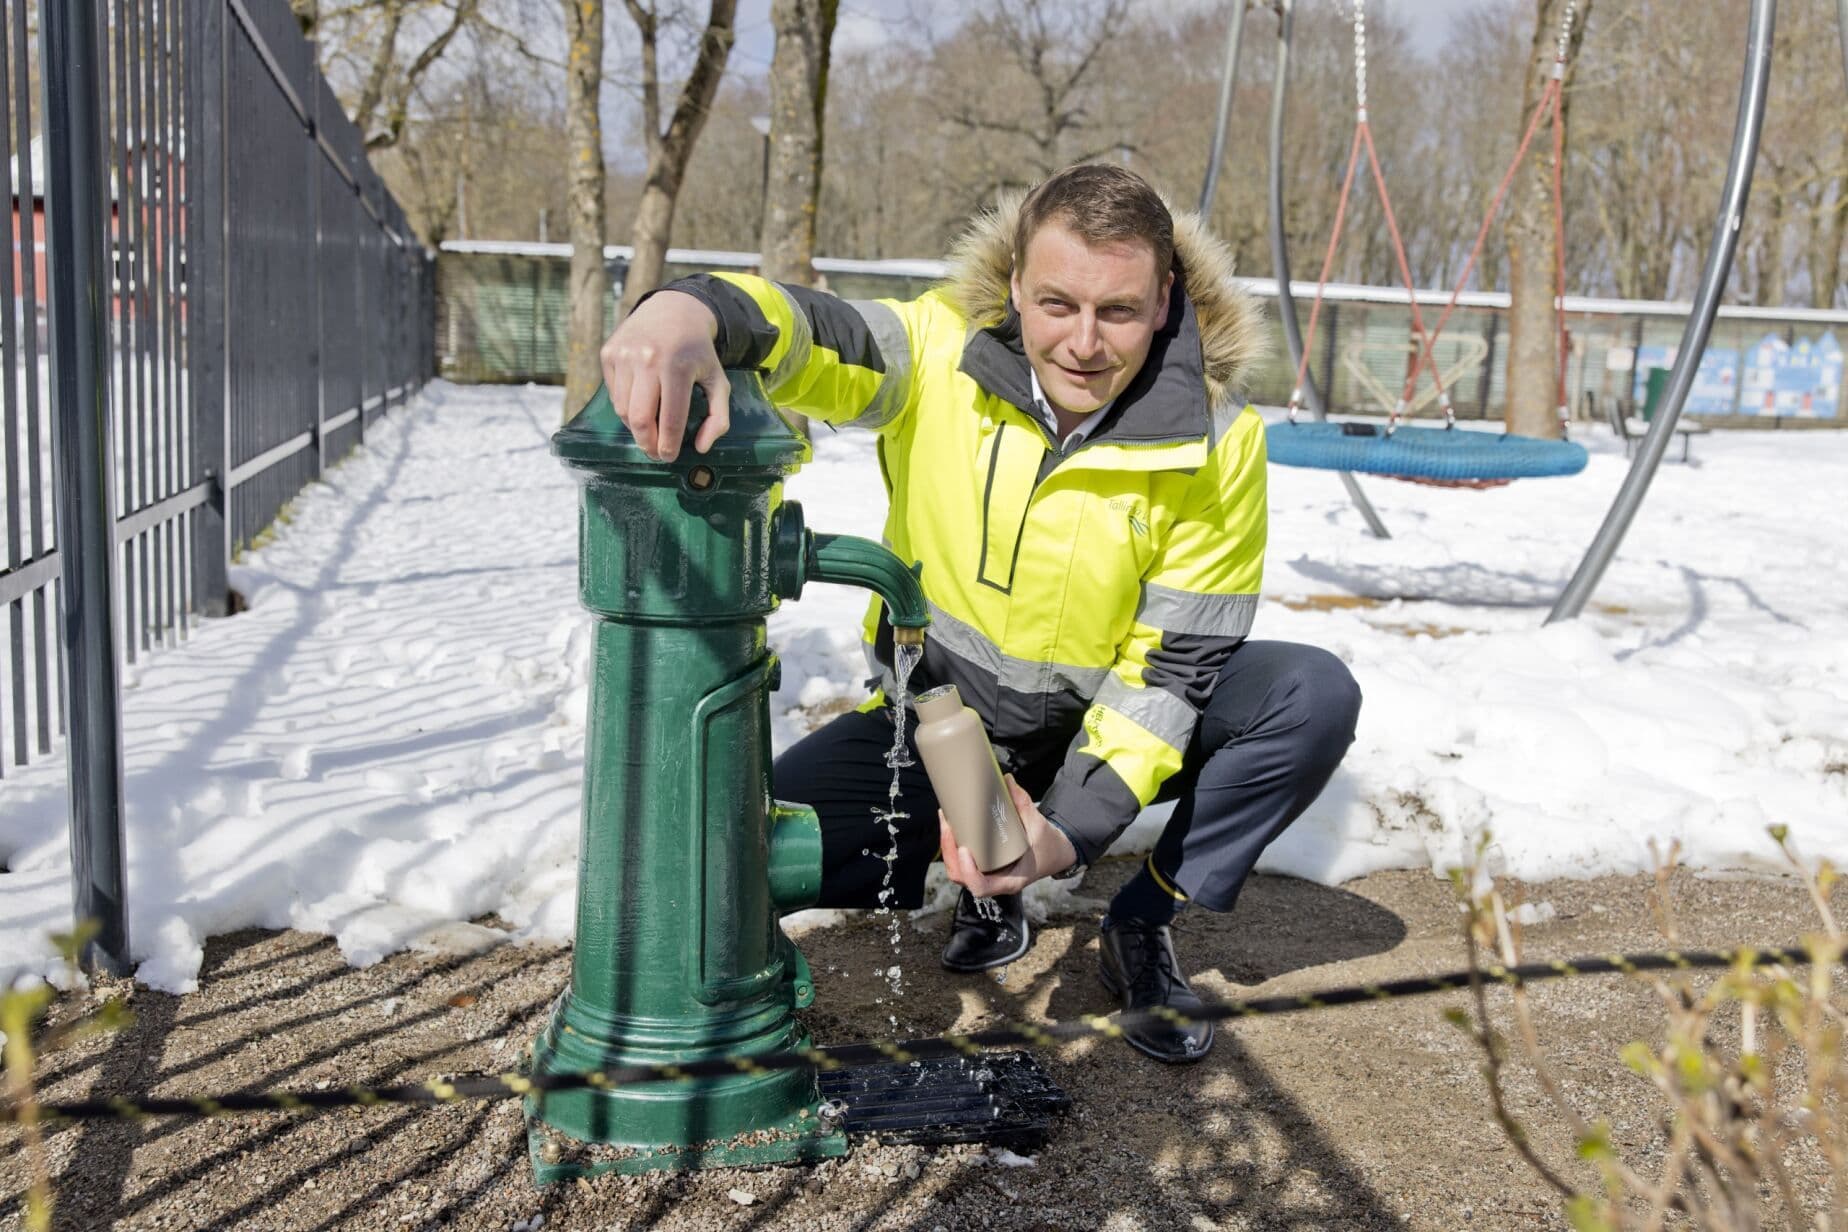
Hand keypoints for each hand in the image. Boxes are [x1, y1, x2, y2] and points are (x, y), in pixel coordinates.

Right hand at [597, 289, 730, 460]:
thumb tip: (701, 447)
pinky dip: (625, 406)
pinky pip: (613, 393)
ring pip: (622, 409)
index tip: (669, 457)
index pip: (670, 418)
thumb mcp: (718, 379)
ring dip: (635, 427)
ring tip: (649, 429)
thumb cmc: (697, 351)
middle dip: (647, 444)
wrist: (672, 309)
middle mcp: (648, 359)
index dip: (668, 445)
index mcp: (678, 366)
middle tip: (654, 452)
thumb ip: (718, 416)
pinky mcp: (609, 353)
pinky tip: (639, 403)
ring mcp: (624, 355)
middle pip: (640, 419)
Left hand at [938, 775, 1077, 897]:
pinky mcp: (982, 864)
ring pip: (957, 869)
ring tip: (946, 819)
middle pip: (961, 876)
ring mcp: (986, 873)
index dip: (968, 872)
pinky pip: (960, 860)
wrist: (1055, 853)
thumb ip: (1024, 804)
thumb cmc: (1048, 845)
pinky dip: (951, 845)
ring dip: (947, 846)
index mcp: (1010, 880)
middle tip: (948, 825)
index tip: (964, 849)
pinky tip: (950, 823)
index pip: (982, 887)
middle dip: (949, 851)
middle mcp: (995, 880)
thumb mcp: (1039, 826)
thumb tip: (1007, 780)